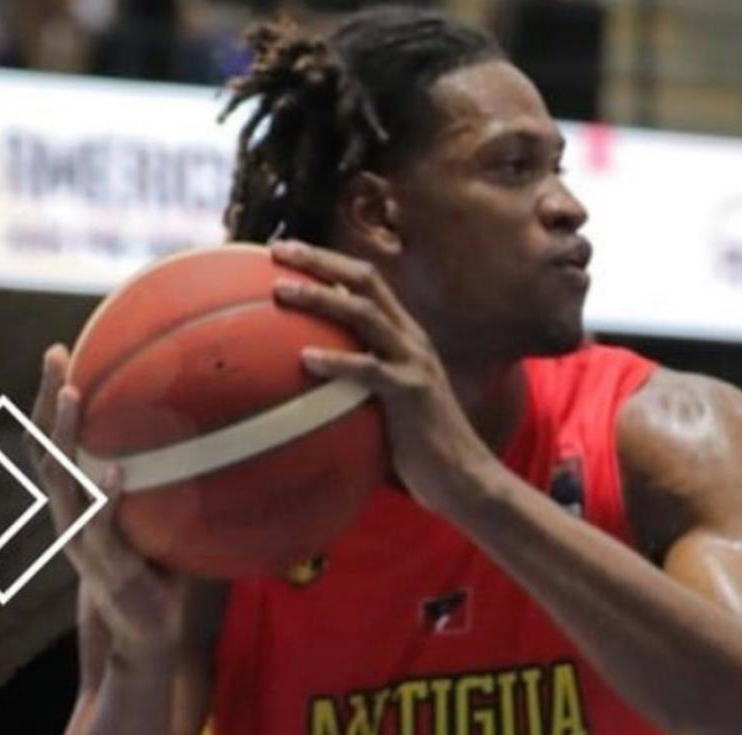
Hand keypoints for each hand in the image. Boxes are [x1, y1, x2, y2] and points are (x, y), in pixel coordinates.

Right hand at [26, 345, 226, 664]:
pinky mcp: (106, 568)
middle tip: (55, 355)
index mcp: (85, 499)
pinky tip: (113, 474)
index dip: (56, 400)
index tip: (64, 351)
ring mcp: (84, 541)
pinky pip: (100, 529)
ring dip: (65, 436)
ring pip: (63, 481)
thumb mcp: (166, 516)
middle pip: (48, 449)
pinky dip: (104, 500)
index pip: (63, 441)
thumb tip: (226, 429)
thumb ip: (178, 478)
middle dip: (47, 401)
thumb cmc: (161, 568)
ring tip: (70, 395)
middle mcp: (75, 514)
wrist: (151, 635)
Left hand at [270, 240, 495, 511]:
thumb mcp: (385, 404)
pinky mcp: (412, 392)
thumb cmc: (418, 447)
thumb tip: (306, 381)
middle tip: (278, 250)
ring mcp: (414, 362)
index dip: (328, 261)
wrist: (463, 477)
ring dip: (321, 297)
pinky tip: (306, 359)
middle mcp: (411, 339)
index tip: (287, 251)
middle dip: (320, 260)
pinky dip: (337, 360)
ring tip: (281, 292)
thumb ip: (356, 383)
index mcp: (405, 335)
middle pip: (365, 280)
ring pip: (365, 313)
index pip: (368, 282)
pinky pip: (370, 369)